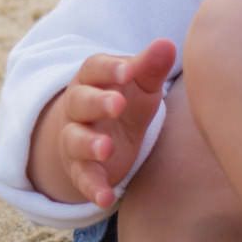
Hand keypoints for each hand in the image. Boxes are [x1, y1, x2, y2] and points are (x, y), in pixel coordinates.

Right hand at [32, 38, 176, 208]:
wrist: (103, 136)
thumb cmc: (127, 100)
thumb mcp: (141, 85)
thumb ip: (151, 67)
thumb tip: (167, 44)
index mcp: (93, 79)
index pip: (95, 68)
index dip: (110, 69)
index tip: (129, 71)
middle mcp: (78, 107)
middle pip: (80, 101)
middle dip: (97, 102)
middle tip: (118, 104)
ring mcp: (75, 139)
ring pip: (74, 139)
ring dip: (88, 144)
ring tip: (107, 148)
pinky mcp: (80, 169)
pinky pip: (82, 178)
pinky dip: (92, 188)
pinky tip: (107, 197)